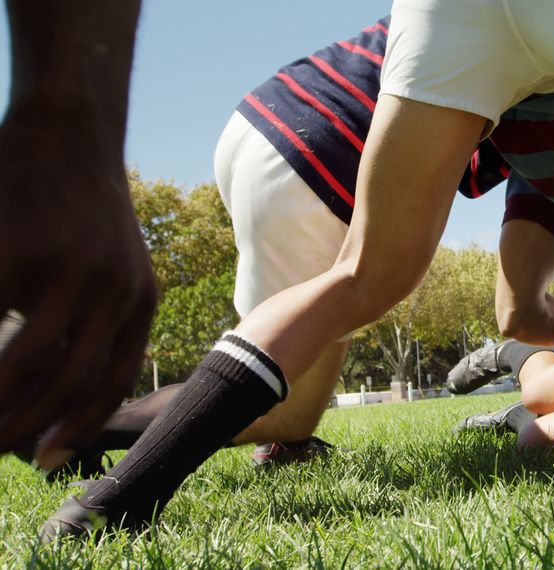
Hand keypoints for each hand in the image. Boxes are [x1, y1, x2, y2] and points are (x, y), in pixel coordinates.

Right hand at [0, 106, 156, 466]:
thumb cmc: (85, 206)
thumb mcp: (116, 261)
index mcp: (140, 297)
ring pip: (21, 361)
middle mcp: (113, 289)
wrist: (69, 127)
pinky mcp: (19, 249)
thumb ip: (102, 315)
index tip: (47, 456)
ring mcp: (66, 269)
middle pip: (68, 380)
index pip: (113, 378)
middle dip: (26, 424)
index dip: (78, 424)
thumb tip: (60, 378)